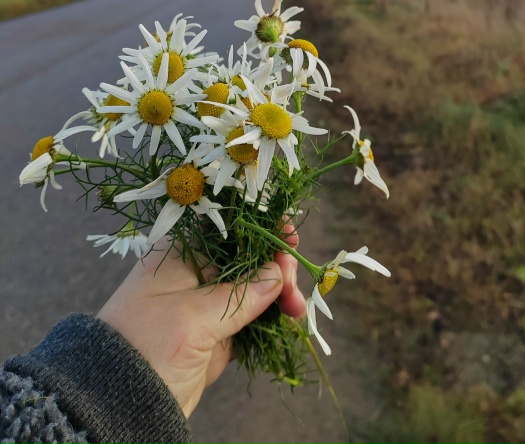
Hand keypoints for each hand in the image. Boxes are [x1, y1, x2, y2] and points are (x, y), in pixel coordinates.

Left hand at [98, 225, 305, 416]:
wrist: (117, 405)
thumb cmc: (145, 346)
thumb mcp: (192, 318)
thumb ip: (240, 295)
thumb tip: (278, 273)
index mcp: (181, 254)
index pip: (230, 230)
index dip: (262, 230)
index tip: (291, 238)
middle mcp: (195, 273)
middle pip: (248, 258)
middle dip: (277, 269)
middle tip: (294, 290)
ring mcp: (205, 305)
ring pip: (254, 288)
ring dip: (279, 295)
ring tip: (296, 311)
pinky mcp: (214, 335)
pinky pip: (251, 317)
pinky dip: (270, 317)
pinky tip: (287, 319)